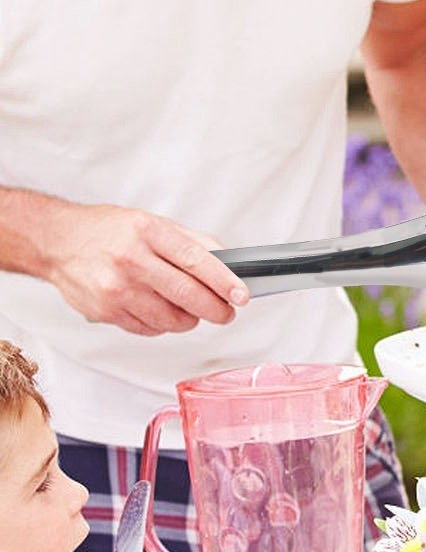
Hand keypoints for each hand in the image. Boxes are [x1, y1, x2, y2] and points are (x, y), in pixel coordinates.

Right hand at [46, 202, 246, 335]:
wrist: (58, 241)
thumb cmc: (107, 231)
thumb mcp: (153, 223)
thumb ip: (192, 242)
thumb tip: (227, 262)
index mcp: (148, 232)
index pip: (196, 261)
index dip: (224, 282)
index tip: (241, 296)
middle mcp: (131, 260)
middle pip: (186, 294)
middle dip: (215, 309)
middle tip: (226, 313)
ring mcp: (116, 288)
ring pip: (170, 318)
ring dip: (189, 319)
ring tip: (190, 309)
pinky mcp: (105, 311)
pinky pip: (149, 328)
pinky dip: (163, 325)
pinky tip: (160, 310)